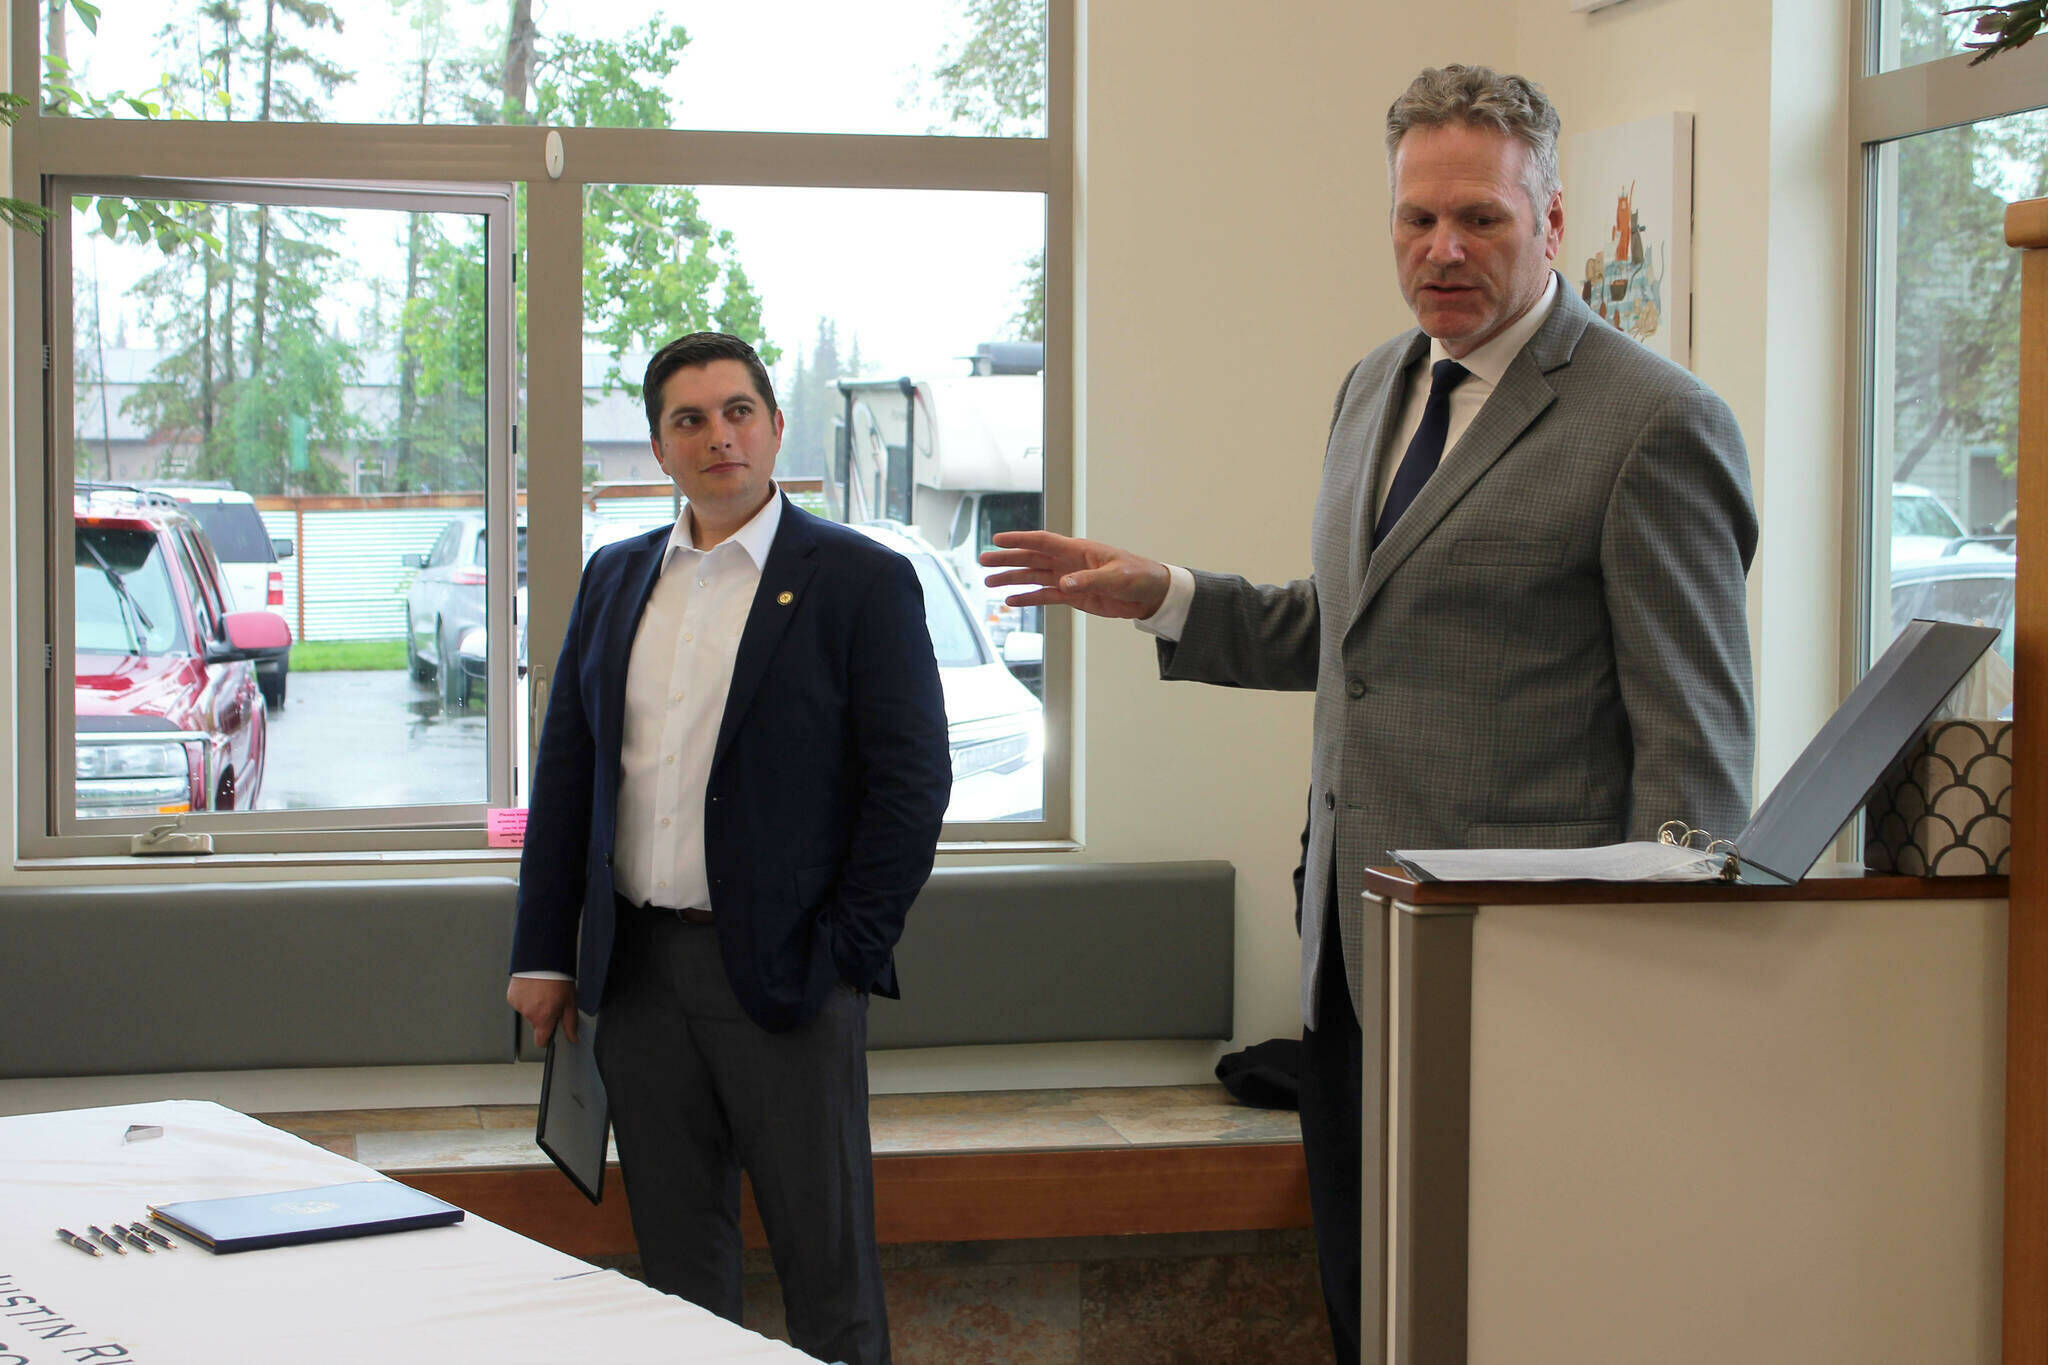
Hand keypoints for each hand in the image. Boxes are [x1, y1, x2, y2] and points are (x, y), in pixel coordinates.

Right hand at [507, 976, 578, 1048]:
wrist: (542, 959)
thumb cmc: (558, 978)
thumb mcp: (570, 1001)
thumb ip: (570, 1022)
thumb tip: (573, 1038)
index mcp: (543, 1018)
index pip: (540, 1041)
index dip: (546, 1039)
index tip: (549, 1034)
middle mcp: (529, 1014)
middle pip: (535, 1024)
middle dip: (542, 1016)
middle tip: (551, 1001)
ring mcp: (518, 1005)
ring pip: (527, 1012)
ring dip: (533, 1005)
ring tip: (542, 991)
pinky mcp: (511, 996)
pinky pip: (520, 1002)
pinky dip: (525, 998)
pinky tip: (532, 988)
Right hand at [979, 530, 1170, 620]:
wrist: (1150, 594)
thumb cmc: (1137, 576)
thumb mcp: (1116, 577)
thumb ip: (1089, 579)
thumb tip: (1063, 584)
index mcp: (1078, 550)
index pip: (1043, 541)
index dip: (1020, 540)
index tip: (998, 539)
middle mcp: (1069, 562)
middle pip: (1031, 558)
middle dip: (1007, 559)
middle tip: (983, 561)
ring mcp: (1069, 578)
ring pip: (1034, 577)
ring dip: (1012, 579)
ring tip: (989, 582)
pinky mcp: (1073, 596)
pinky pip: (1045, 596)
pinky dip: (1028, 598)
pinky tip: (1011, 601)